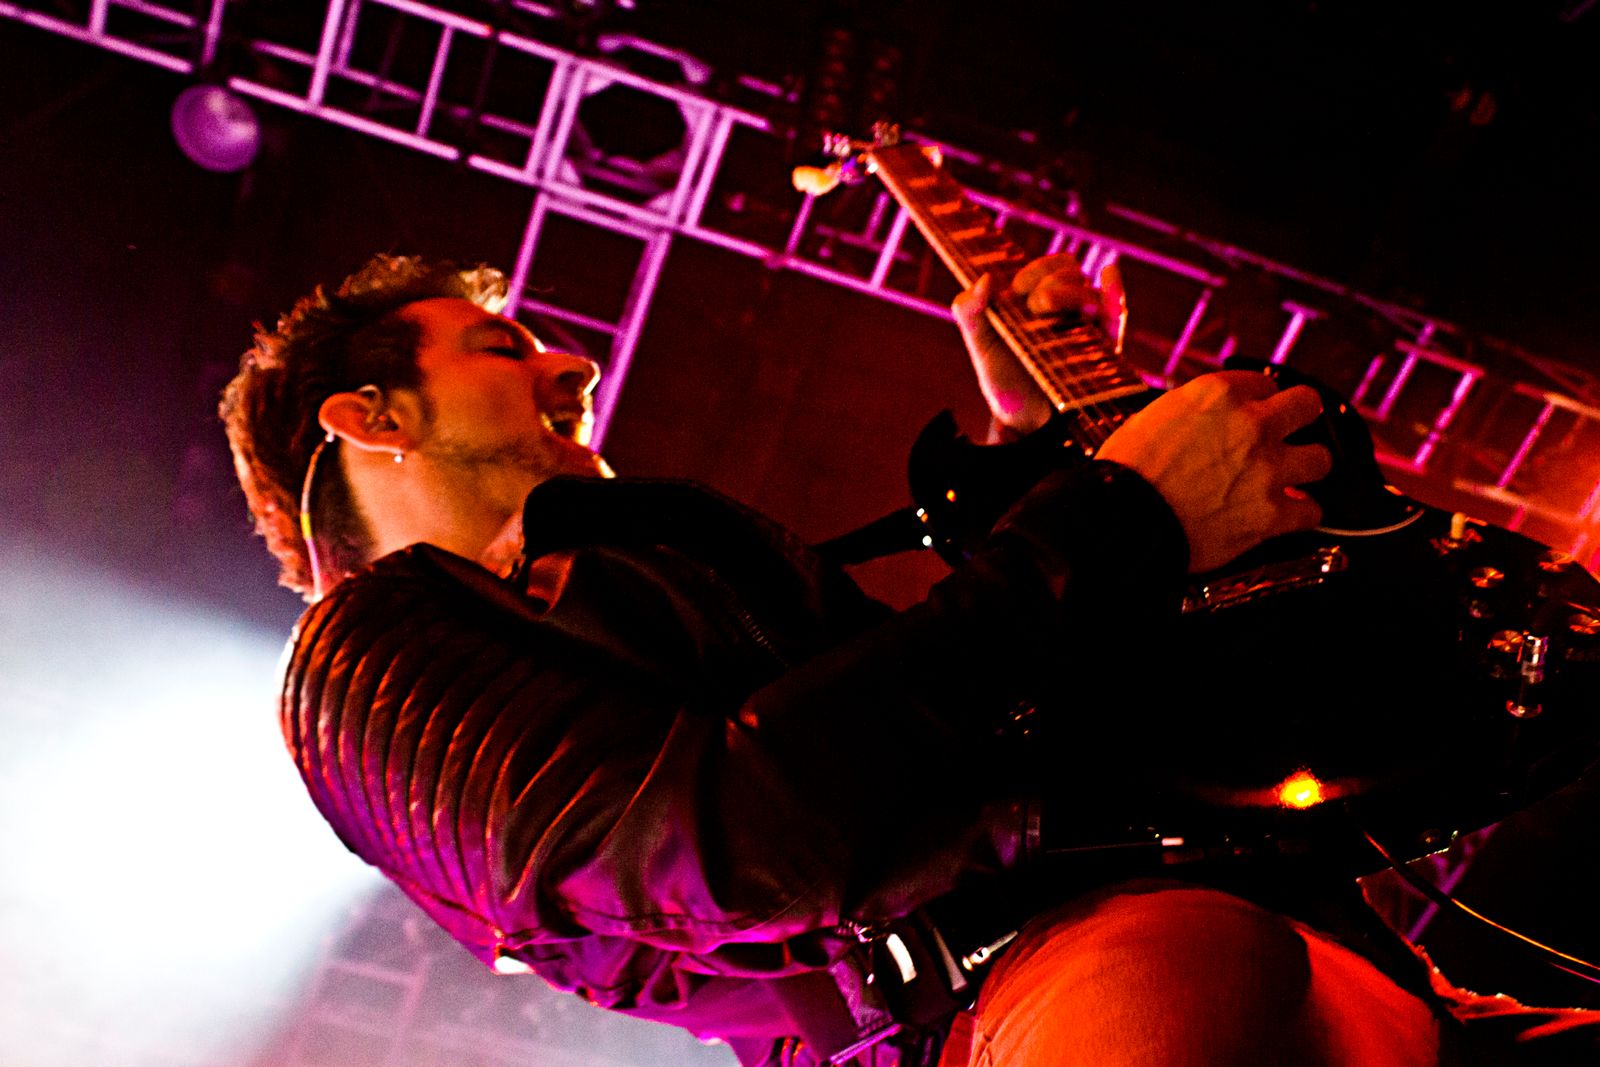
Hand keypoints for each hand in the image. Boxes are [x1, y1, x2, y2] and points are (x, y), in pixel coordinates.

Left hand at [951, 252, 1127, 436]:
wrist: (1024, 423)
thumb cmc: (1003, 380)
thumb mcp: (979, 346)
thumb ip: (969, 311)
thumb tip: (987, 279)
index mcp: (1037, 298)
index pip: (1049, 265)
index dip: (1035, 270)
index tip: (1017, 290)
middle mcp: (1065, 307)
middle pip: (1070, 271)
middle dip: (1050, 282)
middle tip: (1034, 306)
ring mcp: (1086, 326)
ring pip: (1089, 292)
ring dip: (1070, 294)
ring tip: (1048, 315)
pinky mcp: (1104, 348)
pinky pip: (1116, 314)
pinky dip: (1114, 293)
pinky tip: (1108, 276)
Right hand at [1096, 371, 1331, 571]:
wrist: (1119, 520)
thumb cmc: (1124, 473)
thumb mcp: (1152, 417)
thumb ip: (1193, 413)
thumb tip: (1207, 420)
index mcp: (1218, 393)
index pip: (1264, 383)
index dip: (1259, 402)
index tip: (1254, 415)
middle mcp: (1251, 424)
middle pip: (1308, 405)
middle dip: (1299, 421)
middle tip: (1287, 436)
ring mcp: (1266, 469)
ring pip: (1320, 459)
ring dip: (1304, 470)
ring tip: (1288, 481)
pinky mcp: (1270, 514)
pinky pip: (1311, 512)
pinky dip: (1299, 516)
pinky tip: (1287, 516)